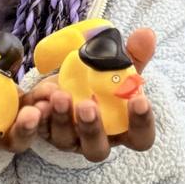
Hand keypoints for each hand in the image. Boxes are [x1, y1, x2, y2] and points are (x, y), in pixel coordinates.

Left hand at [24, 27, 156, 161]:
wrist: (67, 80)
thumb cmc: (100, 81)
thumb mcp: (117, 67)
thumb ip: (133, 55)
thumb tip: (146, 34)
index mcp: (122, 129)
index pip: (140, 138)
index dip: (141, 123)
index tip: (139, 100)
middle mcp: (96, 140)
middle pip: (97, 149)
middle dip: (92, 128)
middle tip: (88, 105)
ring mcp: (69, 139)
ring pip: (65, 139)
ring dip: (62, 119)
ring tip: (59, 95)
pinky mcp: (44, 131)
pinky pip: (39, 130)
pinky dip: (38, 117)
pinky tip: (40, 101)